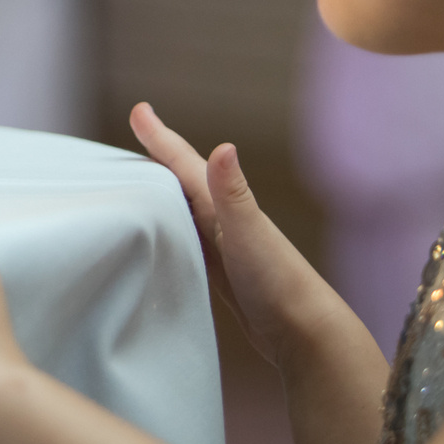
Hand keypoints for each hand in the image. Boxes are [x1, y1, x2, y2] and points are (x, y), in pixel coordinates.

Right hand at [129, 102, 334, 369]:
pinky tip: (165, 234)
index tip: (139, 109)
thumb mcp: (249, 233)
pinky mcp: (219, 271)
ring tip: (143, 177)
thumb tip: (224, 147)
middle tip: (139, 129)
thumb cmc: (278, 282)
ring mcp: (221, 245)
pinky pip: (186, 237)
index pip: (184, 164)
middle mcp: (222, 219)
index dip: (160, 138)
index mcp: (223, 206)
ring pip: (183, 207)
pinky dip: (171, 225)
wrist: (304, 333)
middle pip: (182, 178)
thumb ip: (233, 194)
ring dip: (163, 189)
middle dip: (159, 155)